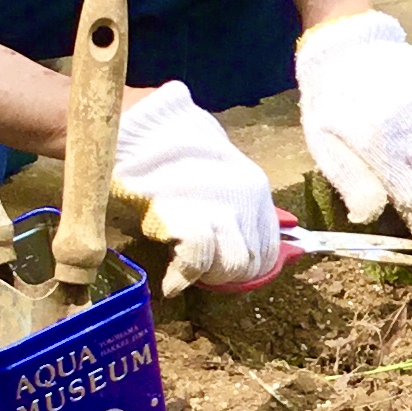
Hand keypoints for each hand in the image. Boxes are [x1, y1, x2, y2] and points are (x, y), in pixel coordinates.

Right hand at [109, 83, 280, 293]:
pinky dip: (182, 276)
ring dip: (207, 275)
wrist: (143, 128)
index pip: (268, 252)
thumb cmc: (175, 152)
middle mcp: (248, 201)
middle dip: (224, 274)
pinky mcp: (190, 217)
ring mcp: (222, 209)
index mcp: (256, 191)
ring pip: (232, 266)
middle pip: (251, 263)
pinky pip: (197, 261)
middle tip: (197, 269)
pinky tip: (171, 282)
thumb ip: (235, 207)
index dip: (243, 268)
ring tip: (185, 270)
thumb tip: (249, 239)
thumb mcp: (217, 175)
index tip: (217, 266)